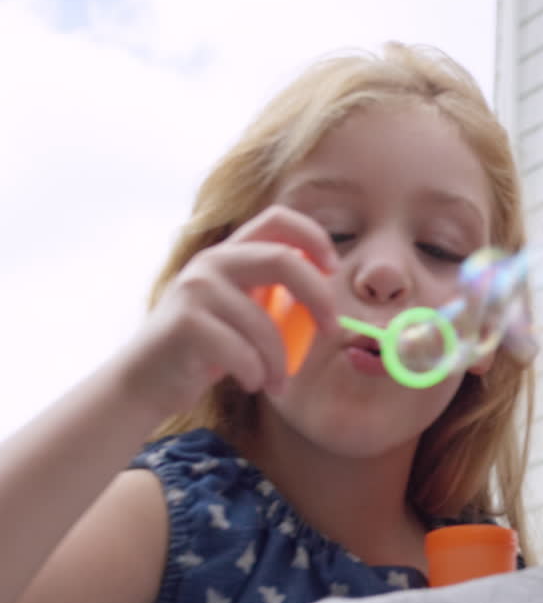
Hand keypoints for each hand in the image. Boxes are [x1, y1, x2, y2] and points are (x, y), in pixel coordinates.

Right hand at [116, 205, 339, 418]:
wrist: (149, 380)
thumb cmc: (208, 348)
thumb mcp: (244, 312)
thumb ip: (275, 297)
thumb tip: (328, 300)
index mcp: (231, 253)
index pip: (278, 219)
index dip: (314, 237)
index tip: (333, 269)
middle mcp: (212, 262)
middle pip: (282, 260)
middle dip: (318, 297)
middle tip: (331, 328)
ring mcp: (195, 289)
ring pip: (265, 324)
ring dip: (280, 362)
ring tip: (277, 382)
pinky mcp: (186, 323)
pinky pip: (243, 353)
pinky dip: (256, 374)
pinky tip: (251, 383)